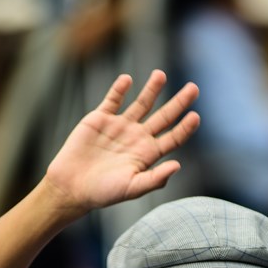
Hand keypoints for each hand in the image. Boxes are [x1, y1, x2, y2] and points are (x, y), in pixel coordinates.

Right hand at [45, 70, 199, 213]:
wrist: (72, 186)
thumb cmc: (103, 193)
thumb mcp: (132, 188)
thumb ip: (155, 179)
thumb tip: (178, 165)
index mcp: (148, 154)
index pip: (173, 138)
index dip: (185, 127)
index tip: (195, 116)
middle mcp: (137, 138)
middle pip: (163, 116)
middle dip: (178, 102)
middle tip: (194, 88)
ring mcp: (119, 126)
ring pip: (141, 104)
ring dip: (152, 89)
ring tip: (161, 74)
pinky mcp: (100, 119)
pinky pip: (112, 99)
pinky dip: (119, 89)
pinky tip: (127, 79)